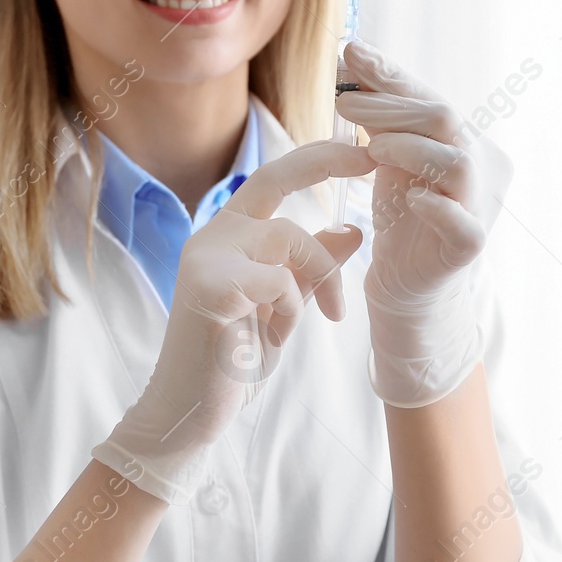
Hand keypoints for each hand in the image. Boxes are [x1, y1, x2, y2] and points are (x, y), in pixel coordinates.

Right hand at [91, 138, 375, 502]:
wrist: (189, 411)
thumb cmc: (230, 361)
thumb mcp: (283, 308)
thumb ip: (312, 270)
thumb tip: (351, 230)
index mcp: (228, 236)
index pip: (271, 178)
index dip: (316, 158)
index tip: (362, 150)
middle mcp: (212, 236)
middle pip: (275, 181)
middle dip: (325, 161)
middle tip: (371, 159)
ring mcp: (206, 258)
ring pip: (289, 238)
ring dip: (319, 280)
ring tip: (315, 320)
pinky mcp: (209, 287)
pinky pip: (279, 281)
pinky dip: (292, 312)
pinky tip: (276, 338)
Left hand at [334, 40, 514, 407]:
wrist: (406, 282)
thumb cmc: (401, 212)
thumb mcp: (387, 153)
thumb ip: (380, 110)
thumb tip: (352, 51)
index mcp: (468, 141)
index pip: (431, 98)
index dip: (393, 77)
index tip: (351, 53)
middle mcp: (484, 168)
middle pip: (445, 120)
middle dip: (391, 108)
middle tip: (343, 103)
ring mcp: (481, 207)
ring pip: (457, 163)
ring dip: (408, 147)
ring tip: (369, 147)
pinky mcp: (470, 246)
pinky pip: (461, 222)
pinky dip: (435, 205)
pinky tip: (408, 197)